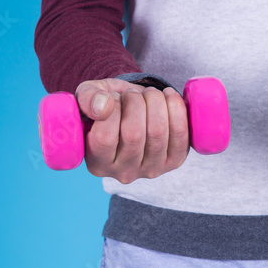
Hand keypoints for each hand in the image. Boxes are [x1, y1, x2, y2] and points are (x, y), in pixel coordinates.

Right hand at [75, 78, 189, 183]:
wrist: (132, 114)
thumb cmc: (106, 107)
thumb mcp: (88, 98)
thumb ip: (87, 98)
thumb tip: (103, 107)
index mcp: (97, 164)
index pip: (104, 138)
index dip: (110, 109)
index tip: (112, 97)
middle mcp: (124, 173)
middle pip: (133, 134)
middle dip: (134, 102)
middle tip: (131, 93)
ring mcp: (151, 169)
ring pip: (157, 132)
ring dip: (155, 101)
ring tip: (148, 94)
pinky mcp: (174, 161)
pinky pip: (181, 134)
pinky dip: (177, 108)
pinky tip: (167, 96)